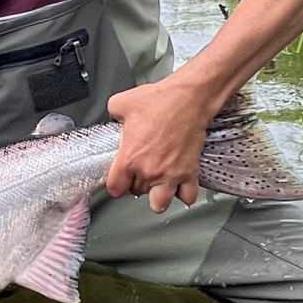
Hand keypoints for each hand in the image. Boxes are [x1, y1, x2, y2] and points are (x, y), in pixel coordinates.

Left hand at [104, 79, 215, 211]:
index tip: (120, 179)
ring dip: (157, 196)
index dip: (116, 184)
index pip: (115, 188)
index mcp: (129, 158)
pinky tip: (179, 184)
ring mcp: (170, 174)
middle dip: (137, 183)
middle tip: (141, 171)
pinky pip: (187, 197)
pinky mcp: (189, 172)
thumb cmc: (160, 100)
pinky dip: (184, 194)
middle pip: (137, 193)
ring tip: (157, 185)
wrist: (189, 98)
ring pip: (160, 204)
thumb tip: (115, 118)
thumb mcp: (121, 103)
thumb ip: (113, 115)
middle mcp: (149, 171)